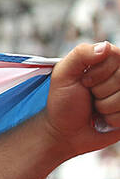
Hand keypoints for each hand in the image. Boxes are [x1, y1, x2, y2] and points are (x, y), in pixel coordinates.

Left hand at [44, 40, 119, 157]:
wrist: (63, 132)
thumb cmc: (63, 101)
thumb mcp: (63, 74)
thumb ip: (80, 55)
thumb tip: (105, 47)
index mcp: (108, 61)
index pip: (116, 57)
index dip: (98, 72)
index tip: (84, 81)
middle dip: (100, 90)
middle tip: (89, 95)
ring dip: (104, 106)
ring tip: (95, 107)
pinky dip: (110, 119)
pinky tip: (103, 118)